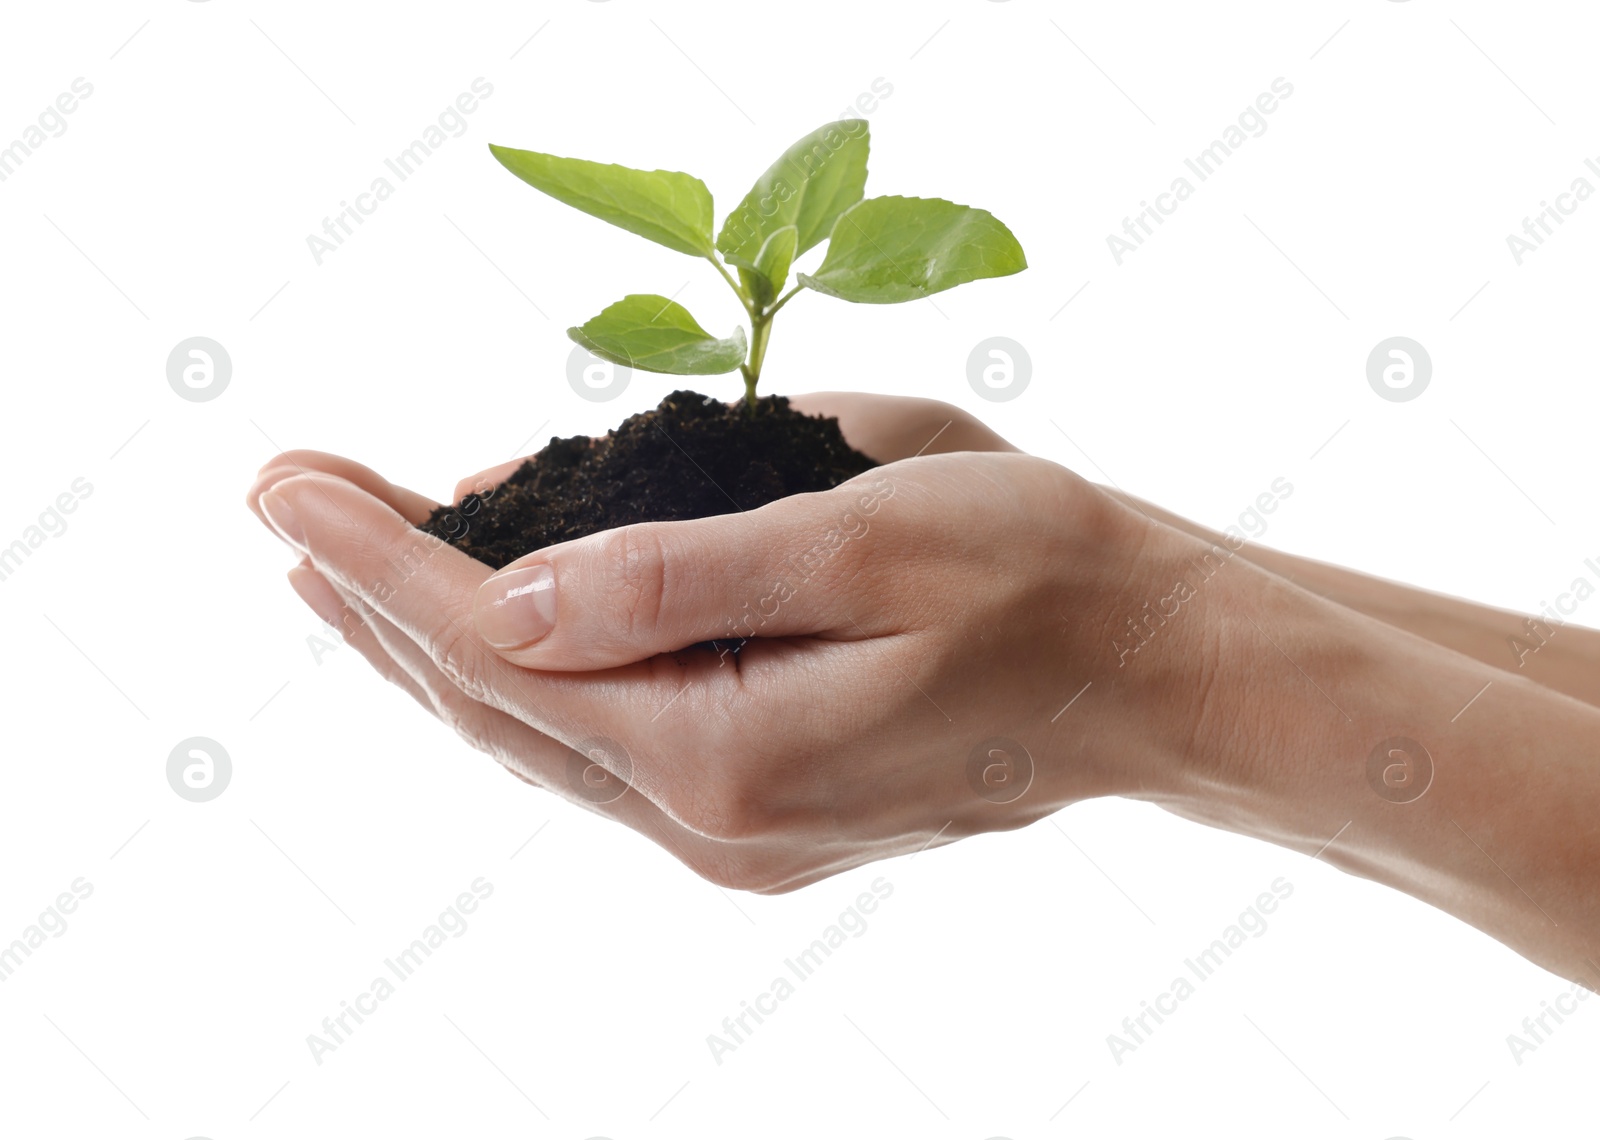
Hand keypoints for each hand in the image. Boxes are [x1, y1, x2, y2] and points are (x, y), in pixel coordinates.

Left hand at [248, 399, 1202, 892]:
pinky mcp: (767, 816)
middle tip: (290, 511)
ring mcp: (738, 833)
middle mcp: (714, 819)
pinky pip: (605, 748)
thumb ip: (673, 573)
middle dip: (380, 604)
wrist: (1156, 672)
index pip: (499, 647)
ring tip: (349, 576)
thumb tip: (503, 594)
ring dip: (440, 652)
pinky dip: (530, 682)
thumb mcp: (862, 534)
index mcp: (727, 751)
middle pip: (498, 706)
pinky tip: (495, 638)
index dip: (377, 560)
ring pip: (543, 735)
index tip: (281, 482)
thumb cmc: (1040, 578)